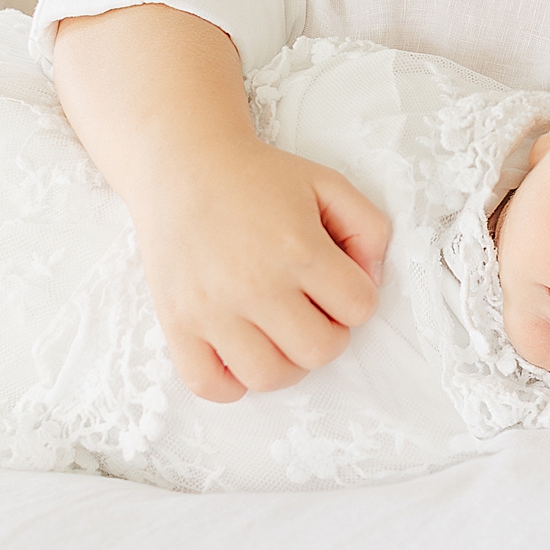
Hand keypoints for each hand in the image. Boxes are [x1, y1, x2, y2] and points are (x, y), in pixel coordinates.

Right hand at [125, 137, 390, 401]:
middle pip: (320, 351)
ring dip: (285, 362)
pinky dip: (230, 382)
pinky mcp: (177, 324)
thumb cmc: (258, 177)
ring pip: (270, 377)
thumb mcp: (328, 184)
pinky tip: (238, 351)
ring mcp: (212, 309)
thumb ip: (369, 228)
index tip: (335, 282)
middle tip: (309, 307)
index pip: (359, 308)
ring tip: (276, 331)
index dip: (356, 297)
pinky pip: (209, 385)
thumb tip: (371, 282)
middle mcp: (255, 284)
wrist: (182, 164)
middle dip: (327, 333)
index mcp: (298, 248)